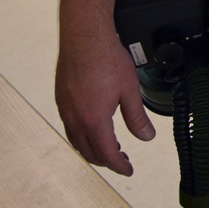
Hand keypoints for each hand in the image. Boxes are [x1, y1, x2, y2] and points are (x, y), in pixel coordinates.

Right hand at [56, 26, 154, 175]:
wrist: (84, 37)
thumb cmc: (106, 59)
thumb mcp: (130, 90)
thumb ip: (137, 117)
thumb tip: (146, 137)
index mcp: (94, 120)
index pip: (106, 154)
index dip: (119, 165)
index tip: (128, 170)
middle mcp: (76, 119)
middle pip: (89, 152)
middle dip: (106, 160)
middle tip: (122, 159)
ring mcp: (66, 109)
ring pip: (77, 141)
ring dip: (92, 149)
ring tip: (108, 146)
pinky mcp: (62, 99)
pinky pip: (70, 127)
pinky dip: (82, 136)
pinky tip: (93, 127)